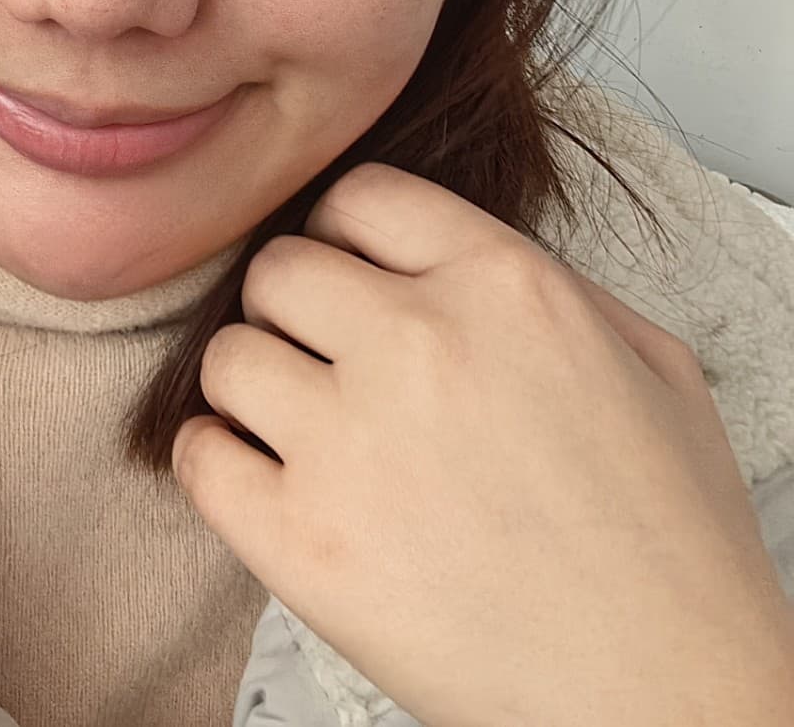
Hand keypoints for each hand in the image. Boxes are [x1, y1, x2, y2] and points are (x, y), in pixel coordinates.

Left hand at [171, 160, 793, 726]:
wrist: (671, 699)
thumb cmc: (671, 544)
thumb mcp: (649, 364)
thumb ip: (542, 284)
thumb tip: (445, 260)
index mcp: (504, 285)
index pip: (362, 194)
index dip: (347, 234)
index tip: (347, 272)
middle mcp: (418, 344)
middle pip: (278, 267)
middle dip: (295, 308)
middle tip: (323, 358)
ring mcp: (350, 443)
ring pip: (226, 355)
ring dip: (254, 386)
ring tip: (298, 427)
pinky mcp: (303, 543)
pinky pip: (199, 456)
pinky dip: (215, 462)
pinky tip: (261, 481)